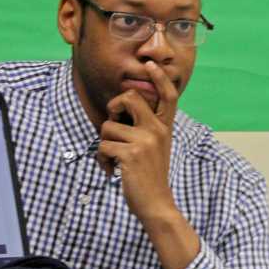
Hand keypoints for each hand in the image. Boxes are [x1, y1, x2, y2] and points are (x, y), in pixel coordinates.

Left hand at [97, 61, 179, 221]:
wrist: (156, 204)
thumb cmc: (150, 175)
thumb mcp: (155, 147)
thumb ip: (146, 127)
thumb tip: (123, 106)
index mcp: (164, 127)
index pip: (167, 95)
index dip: (159, 77)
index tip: (150, 64)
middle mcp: (157, 130)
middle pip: (128, 97)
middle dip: (113, 108)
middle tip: (114, 125)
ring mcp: (145, 141)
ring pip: (108, 126)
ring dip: (104, 144)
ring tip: (114, 159)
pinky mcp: (130, 154)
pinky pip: (102, 145)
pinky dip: (101, 159)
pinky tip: (111, 170)